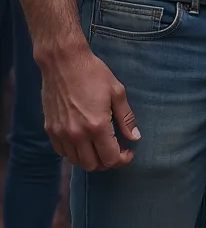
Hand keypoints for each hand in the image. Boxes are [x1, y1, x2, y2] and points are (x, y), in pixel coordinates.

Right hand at [41, 44, 139, 170]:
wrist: (63, 61)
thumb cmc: (93, 73)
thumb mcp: (116, 91)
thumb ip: (126, 117)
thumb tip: (134, 137)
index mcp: (97, 126)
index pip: (110, 159)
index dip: (122, 159)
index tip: (128, 151)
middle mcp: (77, 135)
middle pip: (93, 165)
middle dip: (107, 162)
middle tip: (114, 149)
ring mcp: (61, 134)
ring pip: (76, 162)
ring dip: (90, 159)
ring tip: (99, 146)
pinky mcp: (50, 129)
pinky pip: (62, 152)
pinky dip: (74, 153)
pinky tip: (82, 141)